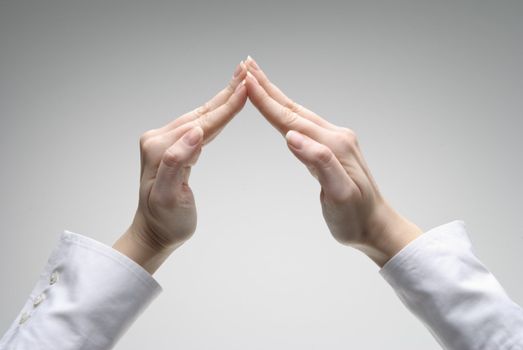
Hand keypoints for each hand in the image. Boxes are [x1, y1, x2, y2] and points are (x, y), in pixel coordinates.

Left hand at [113, 61, 247, 272]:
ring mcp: (165, 141)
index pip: (202, 124)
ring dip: (222, 100)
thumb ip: (177, 162)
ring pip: (201, 116)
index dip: (227, 106)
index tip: (246, 87)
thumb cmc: (166, 221)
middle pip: (202, 113)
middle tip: (246, 70)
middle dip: (227, 94)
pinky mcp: (172, 146)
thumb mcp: (170, 197)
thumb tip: (194, 132)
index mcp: (161, 149)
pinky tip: (224, 105)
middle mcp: (160, 139)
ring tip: (240, 82)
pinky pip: (198, 126)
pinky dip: (215, 114)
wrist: (154, 232)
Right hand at [244, 56, 420, 266]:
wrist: (377, 225)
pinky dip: (287, 114)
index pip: (291, 120)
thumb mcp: (339, 195)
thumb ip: (319, 163)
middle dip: (268, 88)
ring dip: (277, 98)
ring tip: (259, 82)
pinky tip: (283, 112)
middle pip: (293, 110)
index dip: (266, 101)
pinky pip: (305, 125)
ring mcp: (335, 141)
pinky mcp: (333, 149)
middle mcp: (334, 137)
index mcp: (332, 145)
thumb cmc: (356, 216)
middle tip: (247, 66)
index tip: (247, 81)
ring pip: (298, 115)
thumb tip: (292, 137)